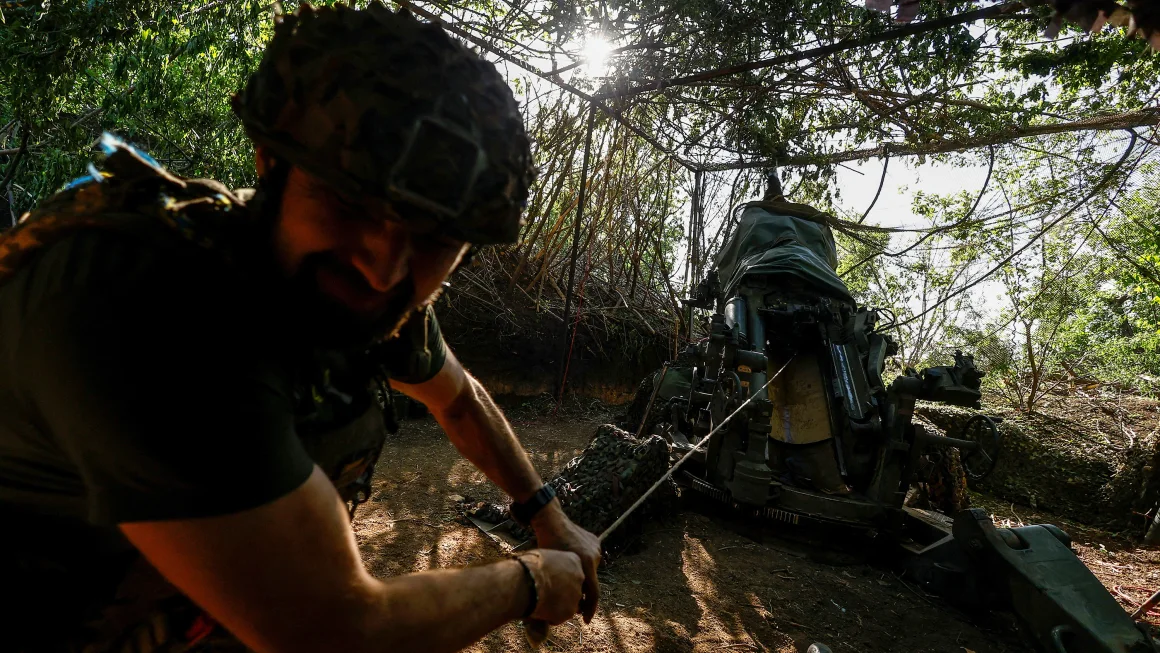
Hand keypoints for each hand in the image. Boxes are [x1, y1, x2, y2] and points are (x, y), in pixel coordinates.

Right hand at [517, 550, 583, 624]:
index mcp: (574, 561)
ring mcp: (576, 595)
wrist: (525, 582)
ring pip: (568, 603)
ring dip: (557, 605)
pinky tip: (539, 611)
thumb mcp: (543, 556)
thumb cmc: (529, 566)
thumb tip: (545, 566)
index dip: (559, 578)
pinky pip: (561, 616)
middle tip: (545, 593)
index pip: (571, 571)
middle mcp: (579, 577)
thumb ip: (551, 563)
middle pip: (572, 588)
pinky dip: (552, 616)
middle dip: (561, 592)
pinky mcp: (569, 611)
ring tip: (540, 602)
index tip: (548, 579)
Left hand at [531, 501, 601, 621]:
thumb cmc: (545, 545)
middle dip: (582, 593)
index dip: (590, 610)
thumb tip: (560, 609)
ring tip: (568, 578)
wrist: (550, 520)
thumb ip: (560, 587)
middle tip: (573, 603)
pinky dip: (581, 565)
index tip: (586, 621)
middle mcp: (594, 556)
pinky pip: (588, 559)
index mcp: (585, 563)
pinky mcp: (595, 541)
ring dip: (581, 577)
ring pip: (589, 571)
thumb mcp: (551, 569)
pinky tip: (570, 563)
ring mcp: (596, 548)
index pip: (593, 594)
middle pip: (590, 582)